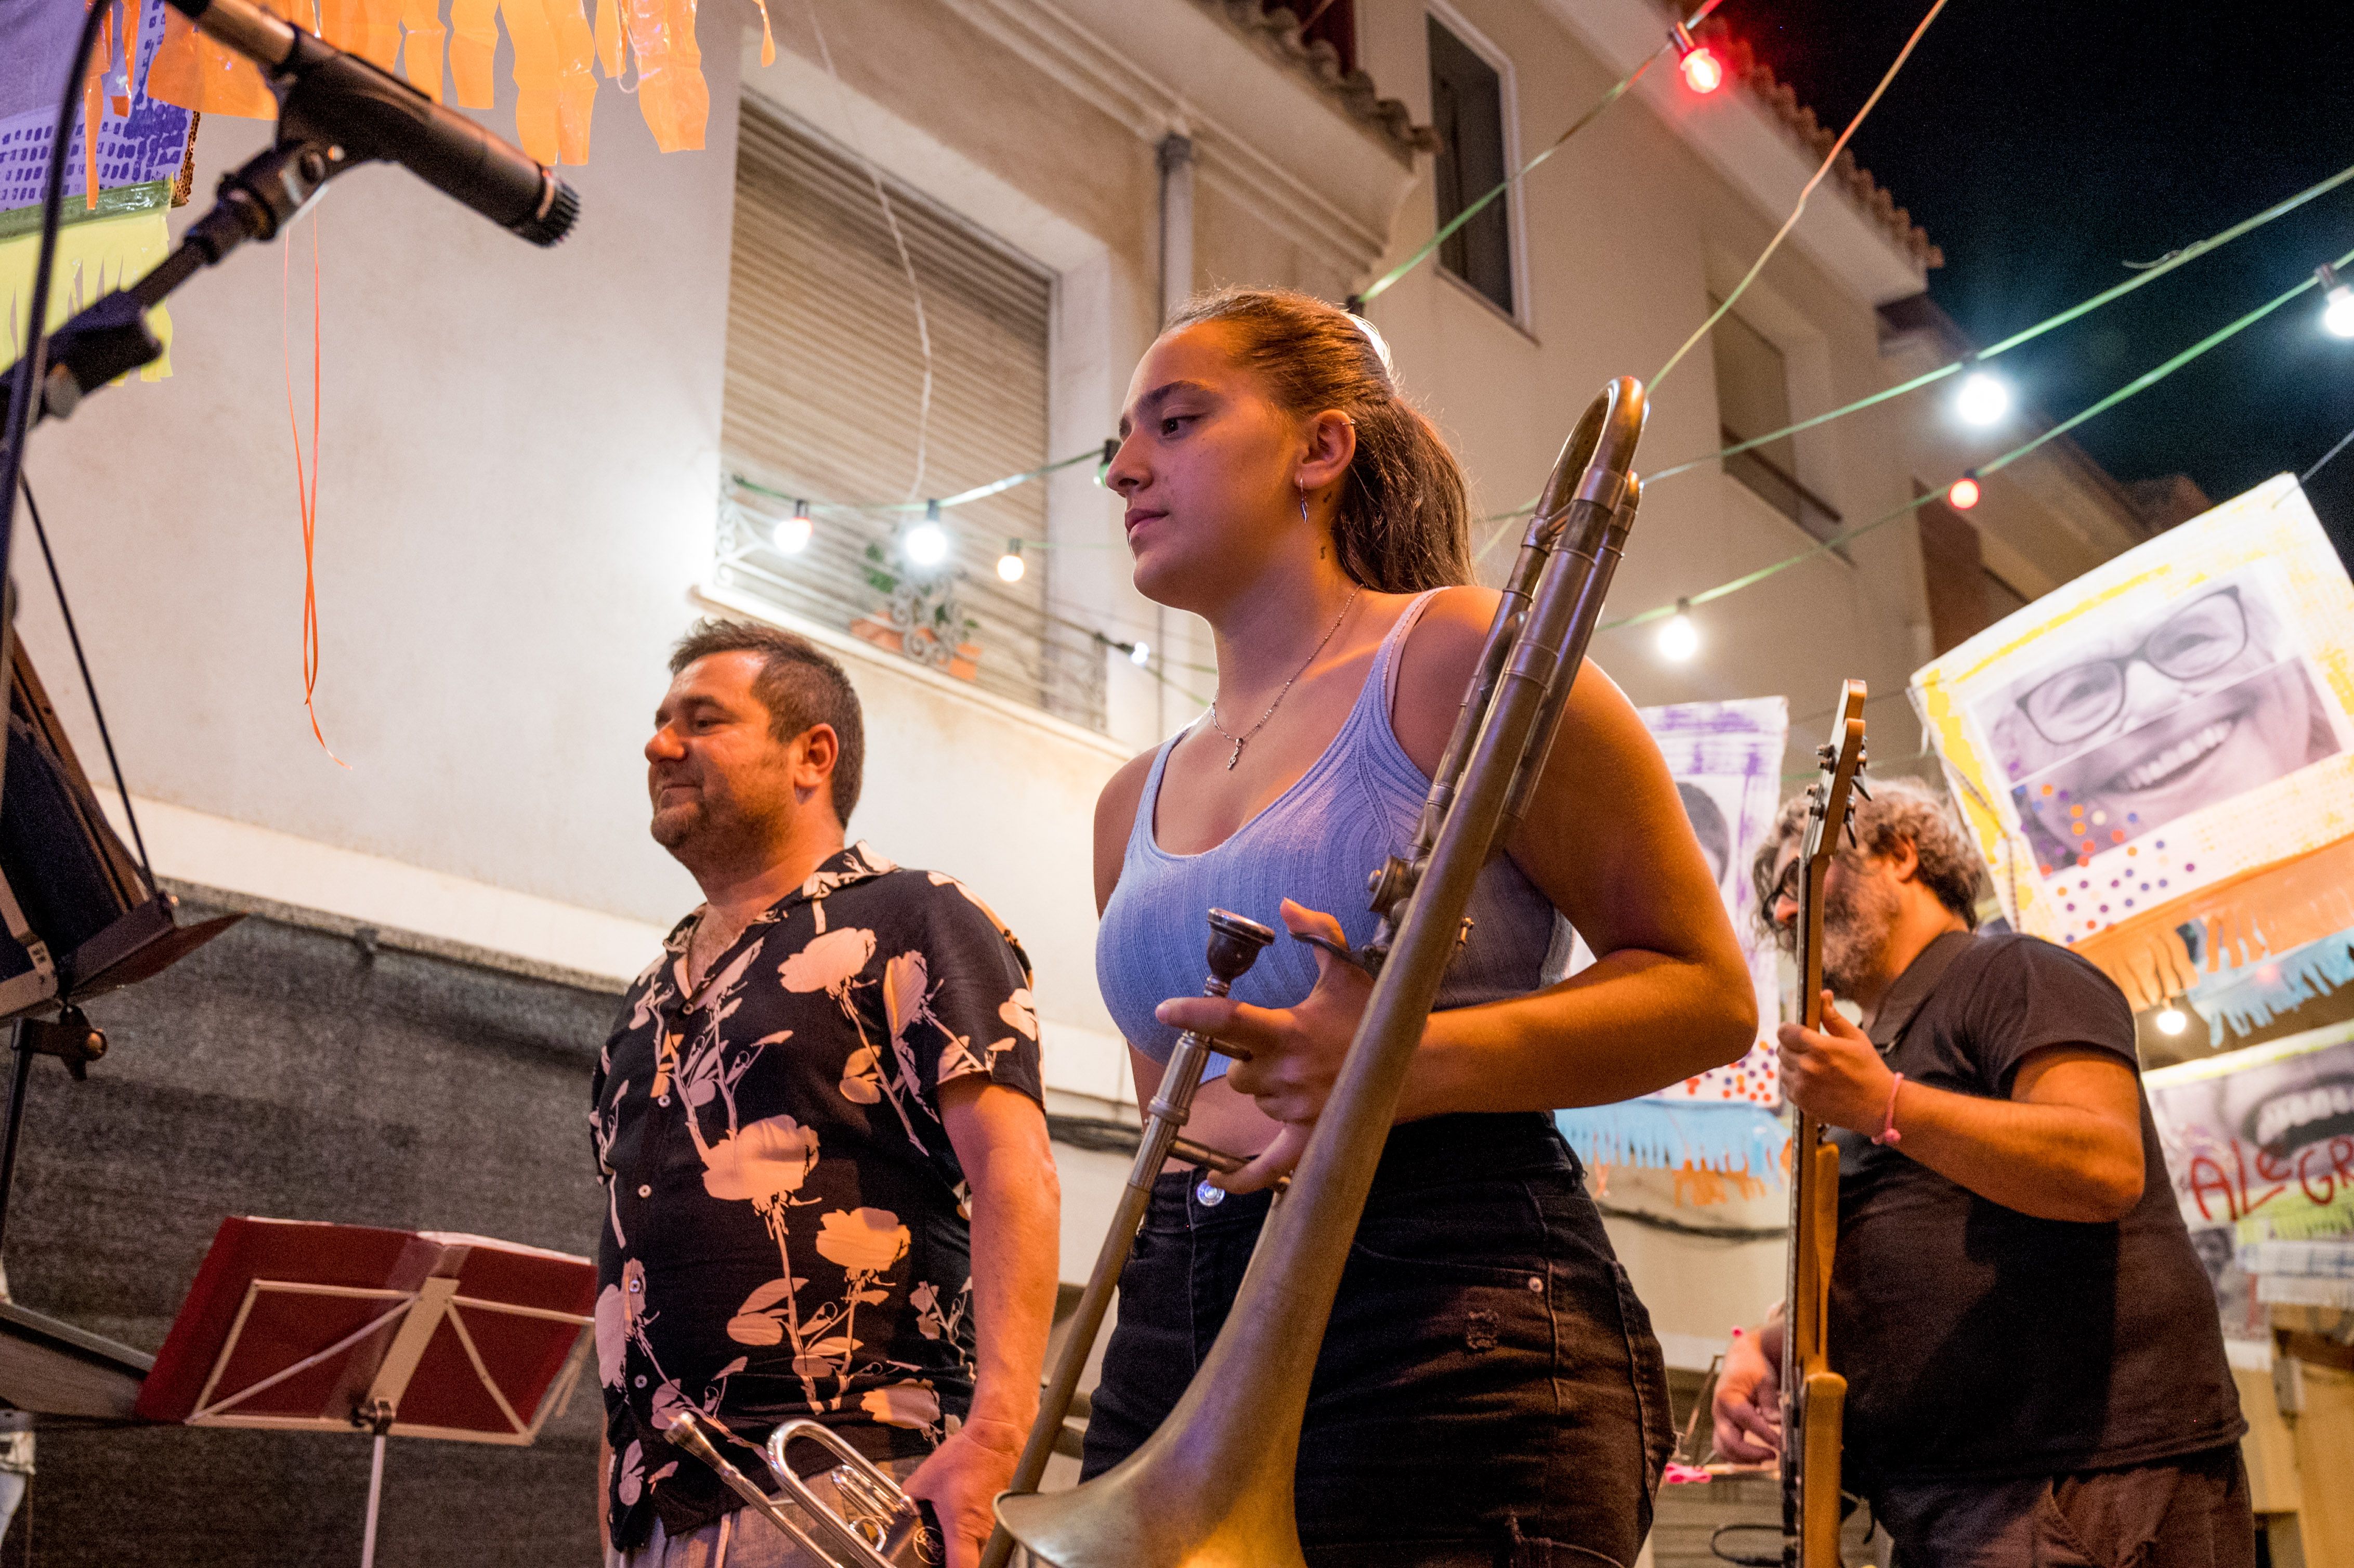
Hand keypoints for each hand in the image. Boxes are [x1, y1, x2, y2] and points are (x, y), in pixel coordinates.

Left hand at [901, 1415, 1025, 1567]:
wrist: (997, 1437)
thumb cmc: (966, 1456)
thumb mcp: (925, 1478)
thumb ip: (909, 1497)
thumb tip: (905, 1505)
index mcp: (963, 1528)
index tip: (944, 1567)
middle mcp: (986, 1531)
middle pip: (978, 1561)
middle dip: (965, 1558)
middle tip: (951, 1548)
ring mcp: (1001, 1523)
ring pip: (988, 1546)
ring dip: (976, 1543)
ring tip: (964, 1527)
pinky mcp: (1008, 1512)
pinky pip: (998, 1529)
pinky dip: (988, 1527)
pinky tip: (978, 1511)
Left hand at [1153, 900, 1375, 1194]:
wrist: (1420, 1066)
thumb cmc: (1377, 1017)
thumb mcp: (1346, 970)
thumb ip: (1317, 932)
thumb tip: (1286, 905)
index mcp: (1289, 1032)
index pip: (1230, 1020)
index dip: (1193, 1014)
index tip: (1164, 1010)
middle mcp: (1288, 1075)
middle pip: (1237, 1072)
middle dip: (1250, 1060)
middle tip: (1283, 1047)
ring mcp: (1298, 1111)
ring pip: (1255, 1102)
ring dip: (1268, 1089)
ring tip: (1307, 1072)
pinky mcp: (1310, 1140)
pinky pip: (1267, 1167)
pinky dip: (1241, 1178)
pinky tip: (1215, 1181)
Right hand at [1711, 1326, 1782, 1462]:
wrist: (1741, 1360)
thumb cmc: (1753, 1367)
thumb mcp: (1764, 1379)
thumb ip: (1770, 1402)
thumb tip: (1776, 1423)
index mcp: (1728, 1398)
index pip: (1746, 1420)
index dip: (1764, 1434)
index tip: (1781, 1443)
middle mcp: (1720, 1412)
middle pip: (1729, 1442)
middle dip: (1751, 1453)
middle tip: (1773, 1455)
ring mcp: (1720, 1421)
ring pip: (1723, 1449)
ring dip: (1743, 1459)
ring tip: (1766, 1457)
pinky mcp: (1724, 1427)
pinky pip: (1725, 1447)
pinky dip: (1739, 1456)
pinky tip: (1758, 1456)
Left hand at [1776, 992, 1896, 1134]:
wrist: (1879, 1105)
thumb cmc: (1869, 1068)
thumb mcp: (1855, 1038)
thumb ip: (1833, 1017)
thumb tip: (1822, 994)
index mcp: (1819, 1048)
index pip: (1784, 1031)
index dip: (1789, 1029)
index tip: (1797, 1031)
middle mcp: (1806, 1067)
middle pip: (1781, 1049)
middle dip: (1792, 1046)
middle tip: (1809, 1049)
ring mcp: (1802, 1087)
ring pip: (1782, 1068)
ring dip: (1792, 1065)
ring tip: (1814, 1067)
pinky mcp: (1802, 1102)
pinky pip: (1788, 1086)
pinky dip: (1796, 1082)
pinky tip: (1814, 1082)